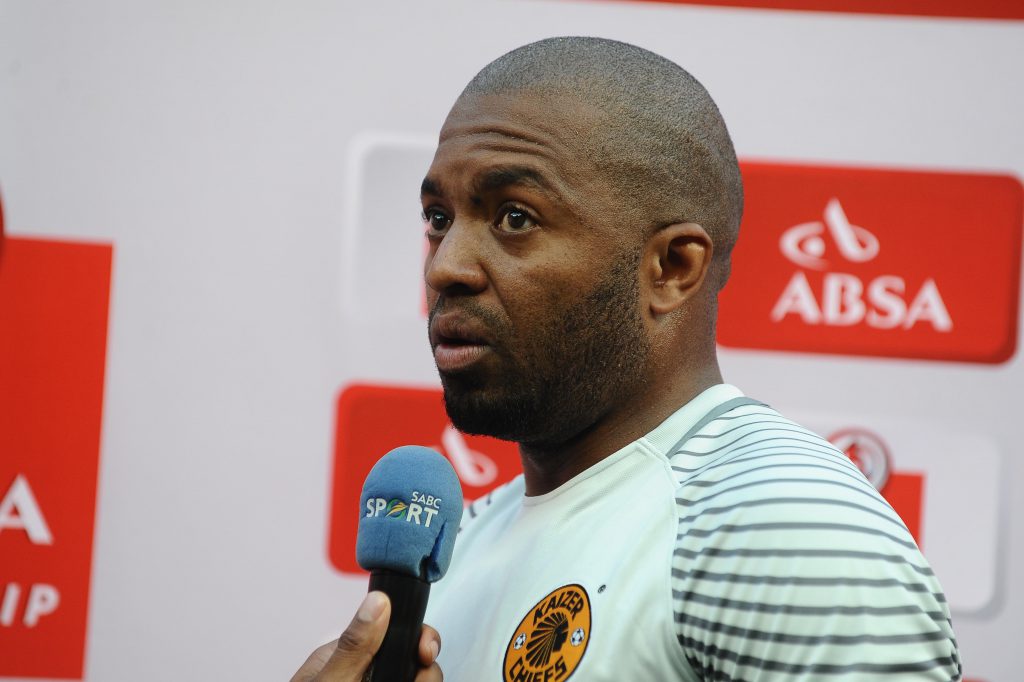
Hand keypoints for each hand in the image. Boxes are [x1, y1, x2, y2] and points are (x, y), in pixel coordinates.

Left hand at [290, 591, 442, 681]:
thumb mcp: (331, 679)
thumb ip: (354, 646)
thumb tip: (377, 600)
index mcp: (346, 656)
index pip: (393, 631)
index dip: (417, 638)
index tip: (426, 651)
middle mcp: (364, 672)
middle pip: (413, 657)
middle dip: (425, 669)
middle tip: (419, 680)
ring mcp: (376, 681)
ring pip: (419, 676)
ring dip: (424, 681)